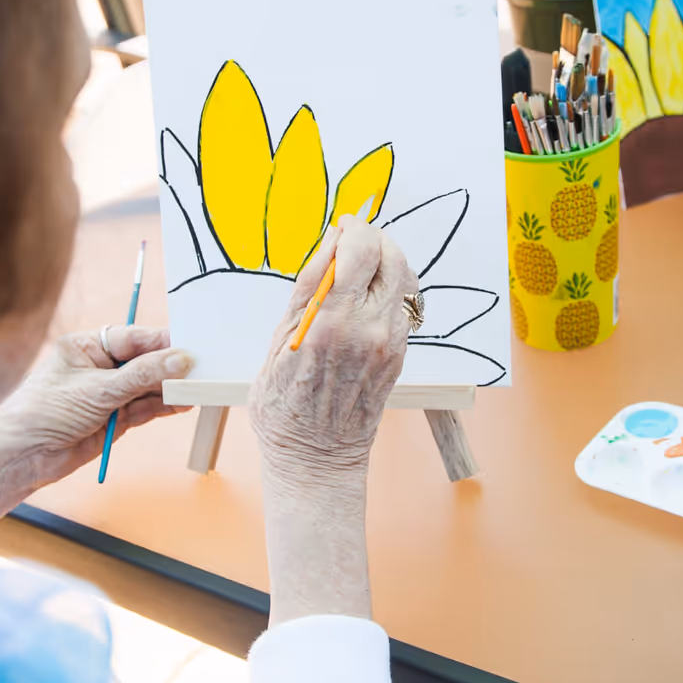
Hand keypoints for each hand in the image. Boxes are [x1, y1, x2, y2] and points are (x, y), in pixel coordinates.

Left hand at [0, 325, 192, 482]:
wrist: (22, 457)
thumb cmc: (46, 412)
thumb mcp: (98, 389)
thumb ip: (142, 375)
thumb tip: (181, 359)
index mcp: (86, 347)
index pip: (132, 338)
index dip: (162, 343)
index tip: (191, 346)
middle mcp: (99, 367)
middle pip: (144, 362)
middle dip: (171, 367)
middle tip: (203, 368)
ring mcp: (108, 394)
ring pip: (148, 386)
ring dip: (171, 388)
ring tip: (199, 387)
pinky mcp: (115, 419)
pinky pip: (146, 408)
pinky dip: (164, 406)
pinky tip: (183, 403)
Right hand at [249, 220, 416, 503]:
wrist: (316, 457)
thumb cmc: (283, 406)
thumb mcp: (278, 344)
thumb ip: (306, 294)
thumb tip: (329, 249)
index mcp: (326, 323)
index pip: (354, 251)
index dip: (351, 229)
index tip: (342, 225)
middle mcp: (363, 327)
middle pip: (386, 255)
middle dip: (372, 237)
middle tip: (355, 238)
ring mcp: (388, 341)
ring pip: (402, 276)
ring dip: (387, 258)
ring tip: (366, 261)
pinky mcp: (399, 354)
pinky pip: (404, 304)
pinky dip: (392, 286)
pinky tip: (373, 290)